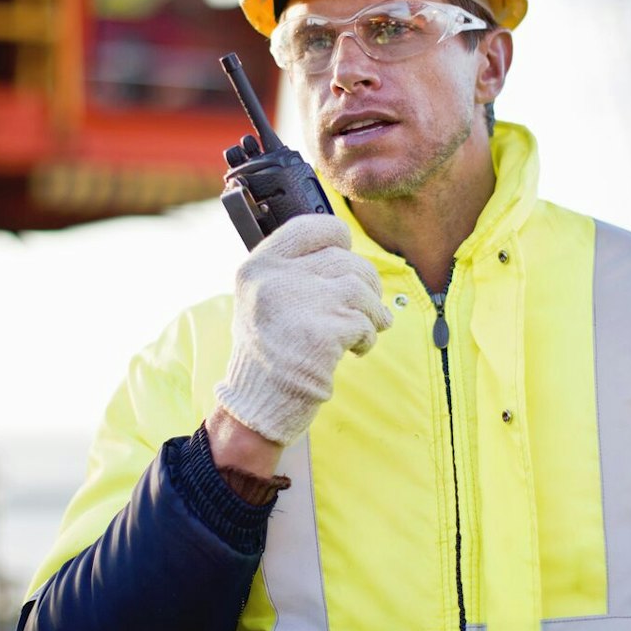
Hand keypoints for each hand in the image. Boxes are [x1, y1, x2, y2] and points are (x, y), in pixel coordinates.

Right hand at [215, 214, 391, 445]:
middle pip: (345, 260)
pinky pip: (366, 323)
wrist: (258, 403)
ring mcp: (300, 304)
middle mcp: (276, 278)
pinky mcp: (322, 334)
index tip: (345, 255)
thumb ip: (296, 271)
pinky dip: (368, 337)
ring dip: (372, 312)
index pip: (311, 227)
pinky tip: (355, 350)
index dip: (338, 239)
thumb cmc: (268, 351)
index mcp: (259, 265)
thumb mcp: (265, 299)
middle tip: (364, 306)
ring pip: (361, 288)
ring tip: (364, 329)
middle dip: (366, 283)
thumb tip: (346, 251)